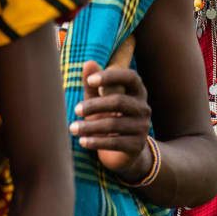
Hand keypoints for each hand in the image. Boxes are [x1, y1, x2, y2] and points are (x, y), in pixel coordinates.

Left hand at [68, 60, 153, 179]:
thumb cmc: (108, 118)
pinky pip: (115, 142)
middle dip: (94, 105)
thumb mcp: (99, 100)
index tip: (91, 80)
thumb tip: (88, 63)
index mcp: (137, 91)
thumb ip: (93, 84)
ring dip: (90, 126)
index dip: (111, 77)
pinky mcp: (137, 146)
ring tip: (73, 128)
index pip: (130, 77)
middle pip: (119, 101)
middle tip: (76, 110)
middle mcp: (143, 108)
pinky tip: (82, 141)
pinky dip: (96, 141)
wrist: (122, 153)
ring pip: (114, 124)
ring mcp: (142, 127)